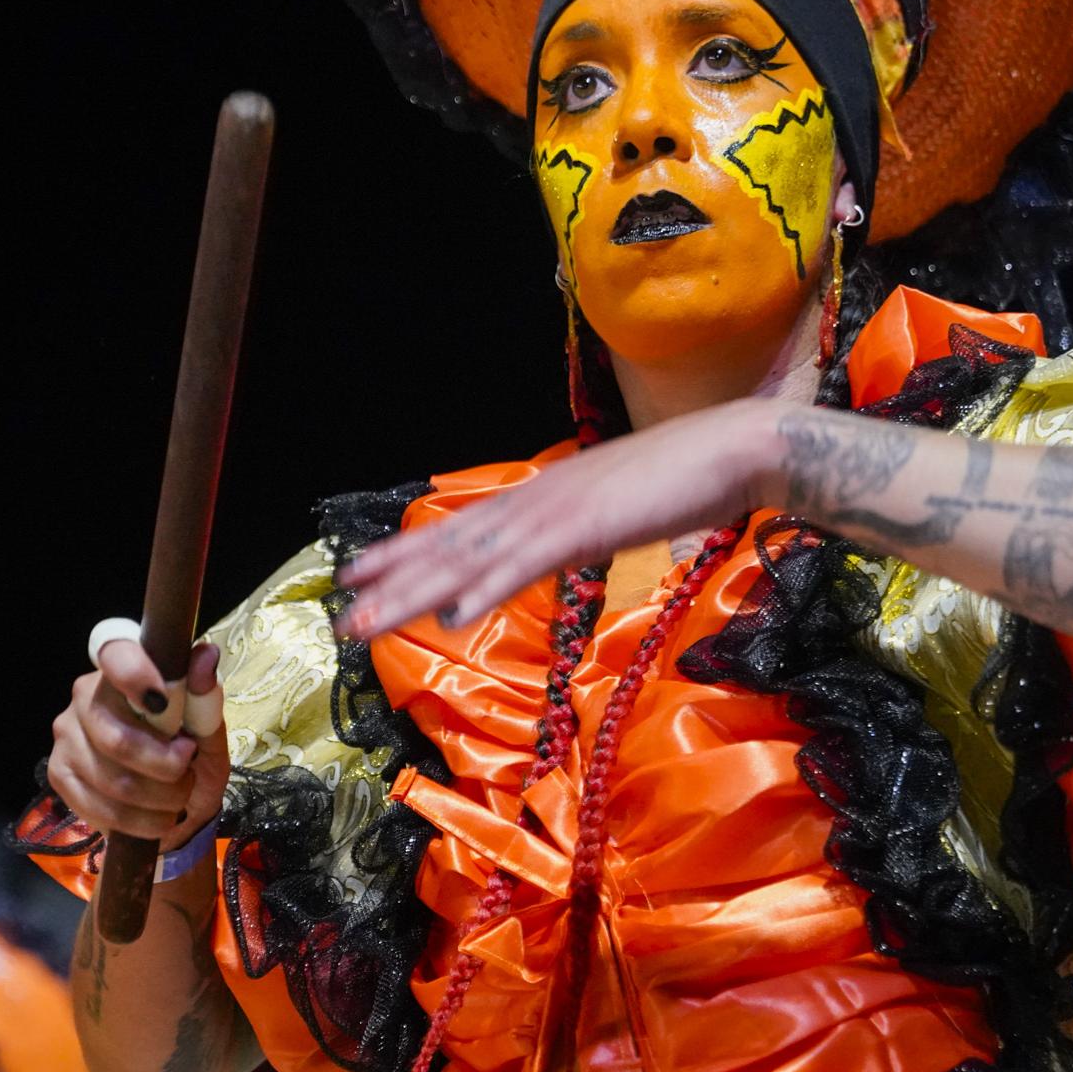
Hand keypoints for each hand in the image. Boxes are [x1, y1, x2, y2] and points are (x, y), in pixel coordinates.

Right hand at [47, 640, 226, 841]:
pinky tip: (156, 816)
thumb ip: (204, 699)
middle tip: (188, 772)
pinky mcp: (59, 775)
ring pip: (114, 782)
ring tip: (177, 796)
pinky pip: (102, 809)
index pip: (114, 651)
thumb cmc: (191, 757)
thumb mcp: (209, 731)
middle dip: (165, 768)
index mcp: (125, 669)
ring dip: (159, 799)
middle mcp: (85, 695)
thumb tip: (205, 656)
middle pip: (118, 740)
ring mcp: (66, 736)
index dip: (133, 673)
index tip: (161, 702)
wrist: (176, 805)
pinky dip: (141, 822)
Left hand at [337, 400, 771, 639]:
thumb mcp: (615, 513)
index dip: (404, 554)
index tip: (359, 575)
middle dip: (390, 583)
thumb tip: (554, 554)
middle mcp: (534, 501)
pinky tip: (452, 615)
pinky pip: (526, 566)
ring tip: (367, 622)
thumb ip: (577, 535)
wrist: (732, 449)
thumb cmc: (684, 481)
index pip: (458, 530)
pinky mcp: (585, 529)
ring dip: (414, 595)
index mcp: (540, 498)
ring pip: (469, 561)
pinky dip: (486, 591)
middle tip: (340, 612)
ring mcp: (556, 513)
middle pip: (448, 548)